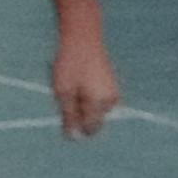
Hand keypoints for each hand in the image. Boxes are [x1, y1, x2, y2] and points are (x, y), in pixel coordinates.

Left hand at [57, 19, 122, 140]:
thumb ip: (70, 116)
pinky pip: (95, 98)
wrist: (83, 38)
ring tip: (71, 82)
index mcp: (101, 104)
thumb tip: (74, 138)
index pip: (91, 129)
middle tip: (67, 90)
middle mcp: (112, 101)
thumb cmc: (70, 65)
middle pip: (92, 119)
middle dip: (77, 112)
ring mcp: (114, 92)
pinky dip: (84, 93)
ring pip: (93, 108)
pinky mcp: (111, 85)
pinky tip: (78, 77)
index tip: (64, 109)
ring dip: (80, 102)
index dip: (75, 126)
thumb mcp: (63, 93)